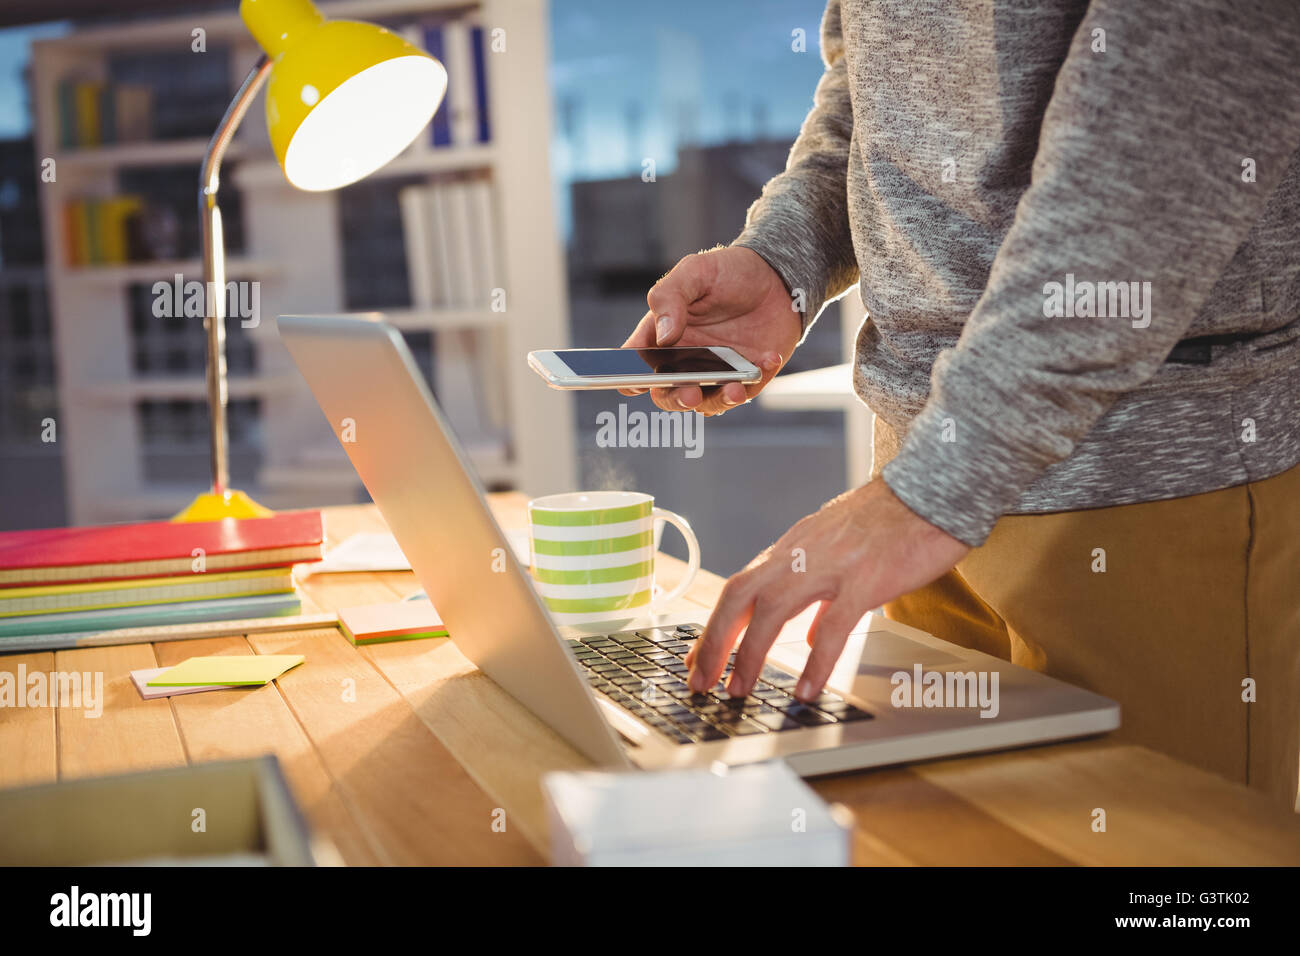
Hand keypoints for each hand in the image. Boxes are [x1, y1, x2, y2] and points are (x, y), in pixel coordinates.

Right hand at [621, 246, 800, 414]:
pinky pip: (745, 391)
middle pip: (668, 395)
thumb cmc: (727, 272)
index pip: (634, 364)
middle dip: (676, 399)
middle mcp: (683, 360)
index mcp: (660, 336)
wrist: (775, 277)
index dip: (628, 377)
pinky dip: (755, 381)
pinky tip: (768, 359)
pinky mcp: (744, 378)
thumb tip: (664, 338)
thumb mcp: (694, 272)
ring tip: (734, 389)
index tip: (635, 381)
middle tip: (689, 394)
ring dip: (719, 401)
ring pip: (707, 404)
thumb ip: (670, 298)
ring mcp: (714, 373)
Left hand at [686, 481, 971, 700]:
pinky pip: (831, 627)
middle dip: (713, 641)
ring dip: (749, 653)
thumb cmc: (892, 520)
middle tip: (699, 681)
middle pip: (739, 596)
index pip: (738, 587)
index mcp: (792, 547)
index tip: (696, 660)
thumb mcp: (839, 548)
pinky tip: (805, 689)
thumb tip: (807, 634)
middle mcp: (801, 553)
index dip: (713, 626)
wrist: (934, 489)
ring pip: (772, 609)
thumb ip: (817, 591)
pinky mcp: (866, 580)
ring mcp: (831, 565)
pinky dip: (815, 662)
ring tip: (738, 689)